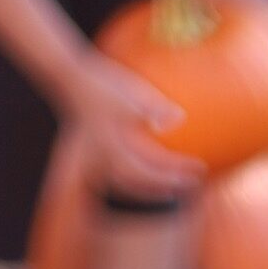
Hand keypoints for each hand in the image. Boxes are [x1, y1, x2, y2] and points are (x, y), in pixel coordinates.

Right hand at [54, 49, 202, 199]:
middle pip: (140, 183)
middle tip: (193, 186)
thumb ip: (153, 106)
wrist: (67, 77)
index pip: (152, 166)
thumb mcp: (130, 90)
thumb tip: (180, 118)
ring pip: (127, 184)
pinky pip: (118, 174)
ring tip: (171, 191)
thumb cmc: (101, 81)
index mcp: (116, 146)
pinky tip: (147, 179)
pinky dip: (134, 181)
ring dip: (150, 190)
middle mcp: (107, 157)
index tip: (200, 169)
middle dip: (167, 186)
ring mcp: (99, 157)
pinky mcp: (97, 152)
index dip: (177, 171)